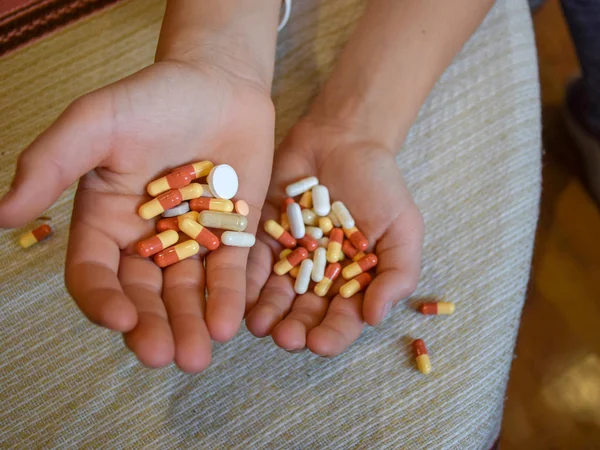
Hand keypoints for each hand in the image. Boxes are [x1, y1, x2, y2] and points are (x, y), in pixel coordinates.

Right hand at [0, 59, 273, 371]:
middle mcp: (146, 240)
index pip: (95, 273)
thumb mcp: (96, 122)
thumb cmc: (152, 98)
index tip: (120, 319)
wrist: (219, 84)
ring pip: (187, 292)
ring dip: (192, 323)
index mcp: (105, 221)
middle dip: (154, 327)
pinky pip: (229, 272)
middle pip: (145, 295)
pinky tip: (230, 321)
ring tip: (199, 354)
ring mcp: (191, 241)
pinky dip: (228, 296)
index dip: (103, 300)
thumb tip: (2, 214)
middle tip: (167, 357)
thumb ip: (51, 163)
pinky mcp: (232, 234)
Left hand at [245, 117, 423, 355]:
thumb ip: (396, 273)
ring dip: (266, 312)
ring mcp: (288, 257)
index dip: (333, 334)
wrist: (345, 139)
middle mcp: (317, 277)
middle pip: (304, 311)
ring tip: (259, 325)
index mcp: (352, 282)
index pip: (343, 317)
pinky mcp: (262, 235)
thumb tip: (374, 317)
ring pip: (274, 293)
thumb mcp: (403, 228)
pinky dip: (246, 279)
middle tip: (285, 337)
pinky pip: (252, 262)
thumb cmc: (381, 185)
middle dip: (294, 328)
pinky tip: (240, 294)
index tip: (320, 343)